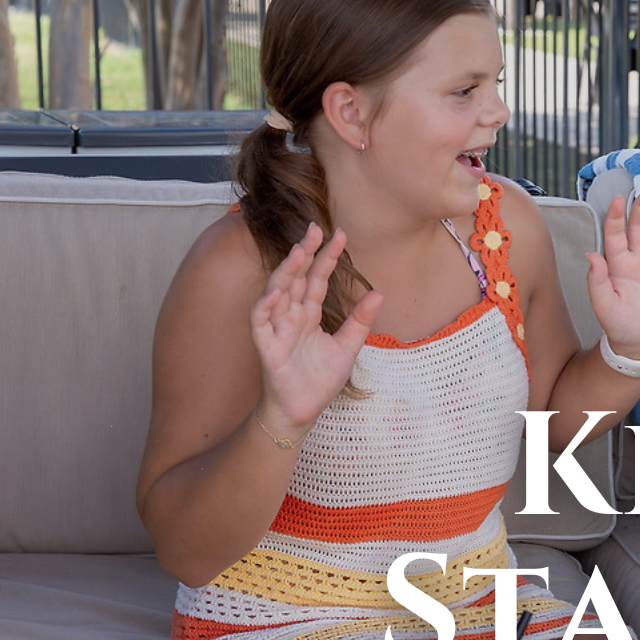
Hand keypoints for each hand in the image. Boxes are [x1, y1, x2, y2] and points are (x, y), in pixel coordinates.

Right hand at [249, 224, 381, 431]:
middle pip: (296, 278)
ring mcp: (276, 329)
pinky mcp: (266, 346)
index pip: (317, 279)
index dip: (327, 257)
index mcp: (309, 314)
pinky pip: (260, 321)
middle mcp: (291, 316)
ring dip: (286, 271)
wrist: (303, 411)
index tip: (339, 234)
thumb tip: (379, 292)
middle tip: (316, 229)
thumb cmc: (319, 379)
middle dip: (305, 253)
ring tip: (299, 251)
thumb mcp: (348, 346)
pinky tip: (276, 290)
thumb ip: (360, 320)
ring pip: (277, 293)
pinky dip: (265, 305)